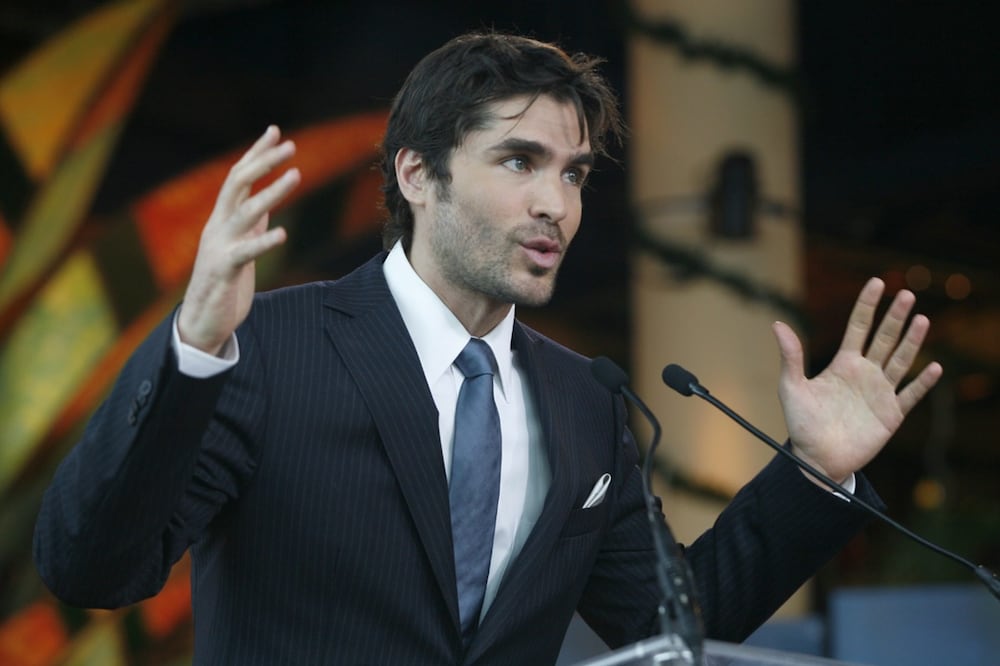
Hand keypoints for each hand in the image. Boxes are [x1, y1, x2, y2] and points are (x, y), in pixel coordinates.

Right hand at [178, 126, 300, 353]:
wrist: (201, 321)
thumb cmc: (223, 283)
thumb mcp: (240, 245)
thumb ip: (250, 223)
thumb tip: (267, 201)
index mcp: (222, 218)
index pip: (238, 175)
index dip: (256, 153)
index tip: (275, 131)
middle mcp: (218, 226)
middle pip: (237, 183)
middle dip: (263, 162)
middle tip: (291, 146)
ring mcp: (219, 246)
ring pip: (245, 211)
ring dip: (273, 192)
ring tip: (296, 175)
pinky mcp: (224, 271)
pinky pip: (245, 252)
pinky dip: (263, 241)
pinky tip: (283, 234)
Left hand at [773, 277, 942, 483]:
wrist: (816, 459)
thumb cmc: (801, 424)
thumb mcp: (791, 387)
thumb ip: (790, 357)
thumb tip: (777, 324)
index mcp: (843, 364)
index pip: (858, 327)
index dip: (868, 305)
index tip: (878, 282)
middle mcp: (865, 373)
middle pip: (884, 339)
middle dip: (895, 317)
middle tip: (907, 294)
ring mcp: (880, 392)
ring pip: (900, 361)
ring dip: (912, 342)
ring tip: (922, 319)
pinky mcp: (891, 414)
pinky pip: (911, 395)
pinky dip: (923, 382)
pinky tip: (934, 367)